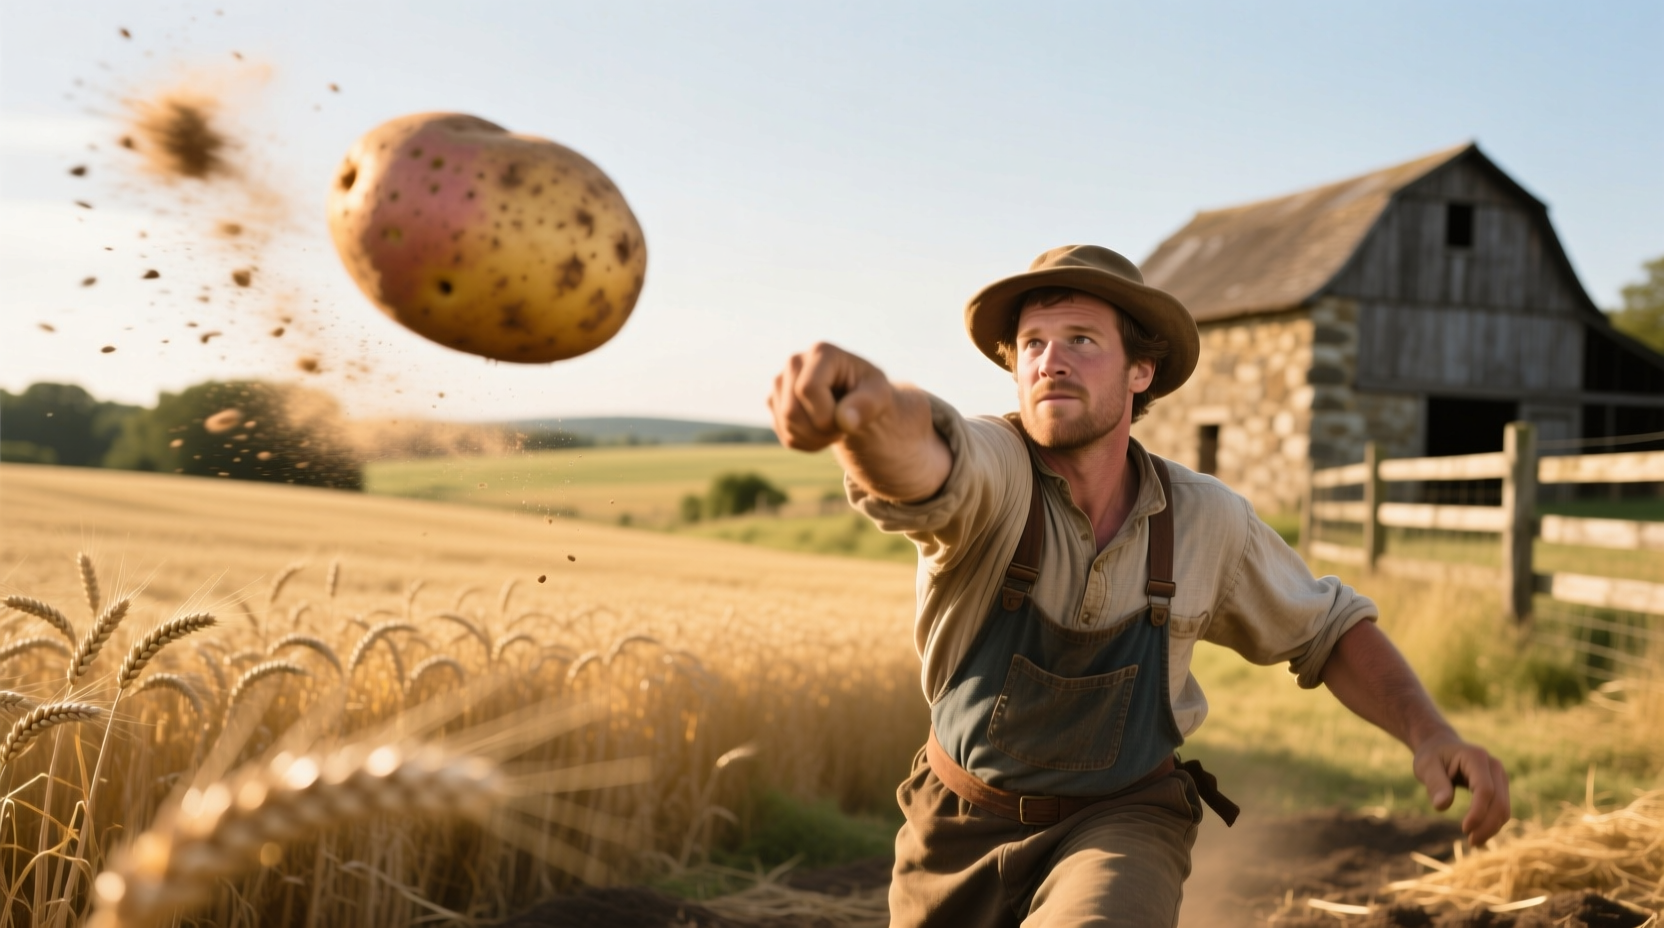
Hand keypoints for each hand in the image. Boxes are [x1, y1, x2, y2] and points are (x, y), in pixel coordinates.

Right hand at [768, 343, 895, 451]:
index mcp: (821, 352)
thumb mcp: (880, 395)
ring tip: (835, 428)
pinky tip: (822, 432)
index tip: (847, 420)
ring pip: (786, 424)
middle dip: (820, 430)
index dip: (826, 415)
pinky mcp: (774, 401)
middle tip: (843, 427)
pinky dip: (806, 442)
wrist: (858, 398)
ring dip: (814, 439)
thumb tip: (844, 421)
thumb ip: (867, 405)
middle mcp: (795, 362)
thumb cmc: (869, 392)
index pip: (808, 389)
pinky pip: (784, 433)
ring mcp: (780, 381)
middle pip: (791, 410)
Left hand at [1411, 733, 1510, 845]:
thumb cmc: (1432, 755)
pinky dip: (1492, 823)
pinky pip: (1501, 808)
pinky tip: (1478, 835)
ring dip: (1492, 828)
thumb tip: (1441, 806)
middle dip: (1487, 825)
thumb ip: (1435, 784)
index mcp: (1476, 757)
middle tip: (1470, 842)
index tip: (1464, 829)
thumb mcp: (1426, 766)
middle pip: (1499, 802)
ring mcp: (1500, 776)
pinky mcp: (1500, 786)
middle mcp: (1494, 766)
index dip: (1478, 812)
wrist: (1441, 745)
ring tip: (1473, 842)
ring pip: (1504, 808)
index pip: (1485, 790)